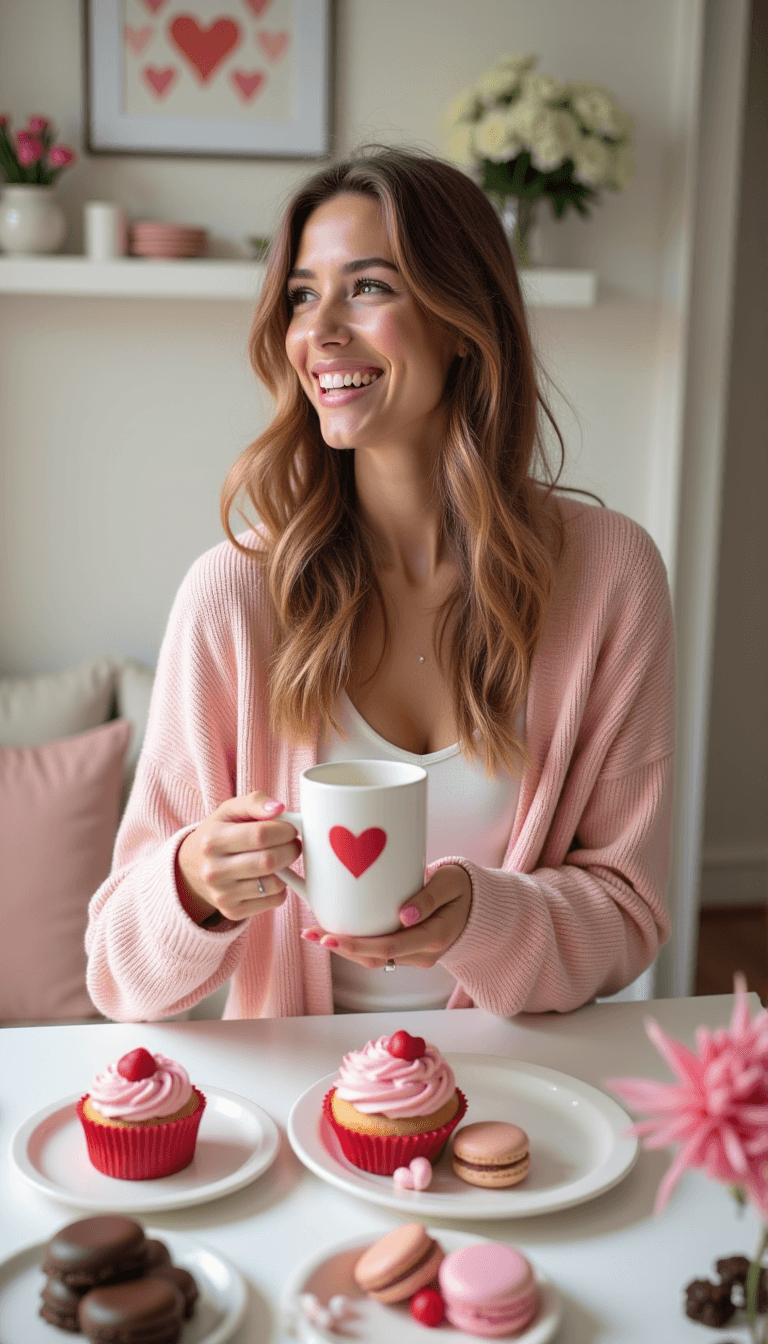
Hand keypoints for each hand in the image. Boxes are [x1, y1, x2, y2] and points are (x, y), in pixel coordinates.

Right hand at [176, 792, 300, 924]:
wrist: (192, 868)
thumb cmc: (218, 833)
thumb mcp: (229, 811)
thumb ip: (254, 802)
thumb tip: (279, 808)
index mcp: (212, 840)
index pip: (261, 835)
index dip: (284, 830)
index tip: (290, 828)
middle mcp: (214, 871)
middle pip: (269, 861)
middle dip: (291, 849)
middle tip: (292, 843)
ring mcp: (223, 895)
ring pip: (275, 884)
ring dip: (287, 869)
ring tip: (280, 858)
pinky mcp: (233, 911)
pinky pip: (274, 900)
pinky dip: (281, 887)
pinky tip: (270, 876)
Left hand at [301, 864, 471, 967]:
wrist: (475, 905)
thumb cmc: (461, 888)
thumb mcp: (451, 883)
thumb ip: (429, 897)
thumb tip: (404, 915)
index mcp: (434, 937)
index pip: (388, 947)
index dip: (355, 945)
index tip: (328, 937)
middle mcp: (422, 953)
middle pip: (374, 957)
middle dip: (340, 948)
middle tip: (309, 935)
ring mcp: (413, 955)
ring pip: (372, 958)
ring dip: (343, 949)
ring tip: (313, 934)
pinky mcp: (406, 950)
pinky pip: (377, 952)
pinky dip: (354, 945)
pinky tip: (333, 933)